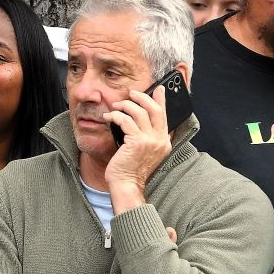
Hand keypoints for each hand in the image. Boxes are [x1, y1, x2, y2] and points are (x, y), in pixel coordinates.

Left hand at [103, 85, 172, 204]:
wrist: (126, 184)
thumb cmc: (131, 169)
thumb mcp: (145, 151)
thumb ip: (147, 136)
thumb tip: (140, 117)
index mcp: (164, 142)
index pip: (165, 116)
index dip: (161, 100)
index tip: (159, 89)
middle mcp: (160, 140)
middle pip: (155, 109)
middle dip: (143, 97)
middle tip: (132, 93)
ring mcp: (150, 141)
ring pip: (139, 112)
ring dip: (126, 105)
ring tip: (116, 106)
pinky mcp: (137, 142)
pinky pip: (125, 121)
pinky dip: (115, 116)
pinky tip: (108, 116)